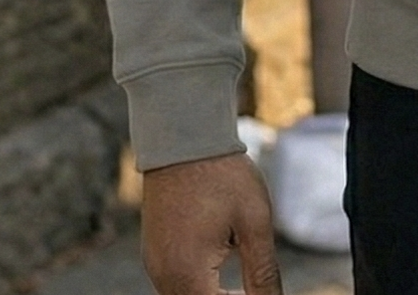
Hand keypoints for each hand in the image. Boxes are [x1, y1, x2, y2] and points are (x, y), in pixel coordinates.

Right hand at [141, 151, 281, 294]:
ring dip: (212, 294)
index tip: (260, 292)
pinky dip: (199, 283)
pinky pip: (176, 281)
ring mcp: (154, 264)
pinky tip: (222, 261)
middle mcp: (162, 275)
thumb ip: (262, 272)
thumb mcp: (254, 222)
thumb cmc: (223, 175)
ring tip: (243, 283)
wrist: (184, 138)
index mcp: (187, 273)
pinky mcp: (154, 252)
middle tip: (255, 288)